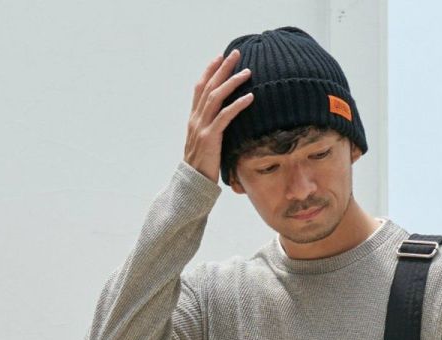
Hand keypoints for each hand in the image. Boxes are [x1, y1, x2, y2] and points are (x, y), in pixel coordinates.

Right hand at [184, 48, 254, 183]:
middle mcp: (196, 119)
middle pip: (209, 87)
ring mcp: (201, 128)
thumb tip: (225, 121)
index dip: (209, 70)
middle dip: (222, 68)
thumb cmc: (202, 166)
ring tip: (247, 72)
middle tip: (235, 53)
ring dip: (232, 82)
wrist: (192, 184)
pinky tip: (249, 97)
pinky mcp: (209, 138)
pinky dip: (237, 105)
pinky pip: (224, 117)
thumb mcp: (205, 143)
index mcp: (194, 119)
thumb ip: (211, 128)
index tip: (220, 57)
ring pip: (216, 97)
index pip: (200, 88)